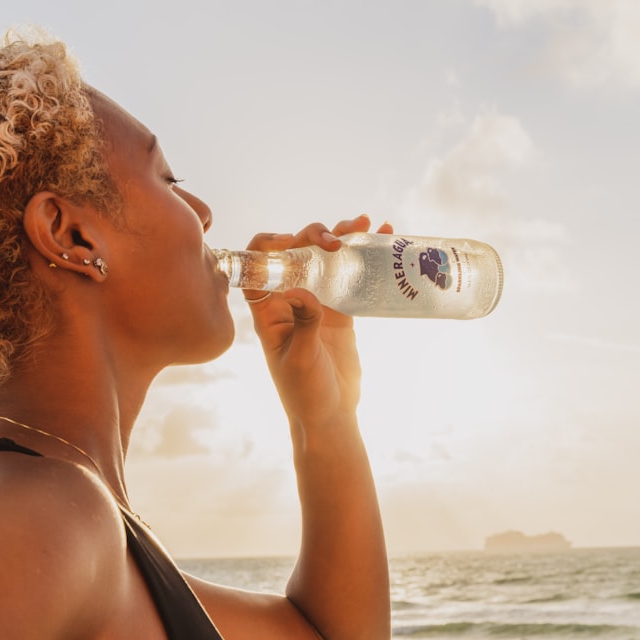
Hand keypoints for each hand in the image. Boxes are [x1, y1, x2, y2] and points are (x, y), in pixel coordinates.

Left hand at [244, 215, 392, 431]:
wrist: (330, 415)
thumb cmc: (305, 393)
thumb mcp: (301, 359)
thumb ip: (303, 324)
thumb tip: (302, 291)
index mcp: (268, 310)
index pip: (257, 264)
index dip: (268, 245)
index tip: (292, 242)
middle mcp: (289, 299)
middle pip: (296, 252)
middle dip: (314, 236)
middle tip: (338, 239)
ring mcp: (316, 302)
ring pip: (324, 258)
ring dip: (342, 237)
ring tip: (365, 224)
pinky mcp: (340, 309)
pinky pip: (349, 275)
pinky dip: (363, 256)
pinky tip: (381, 239)